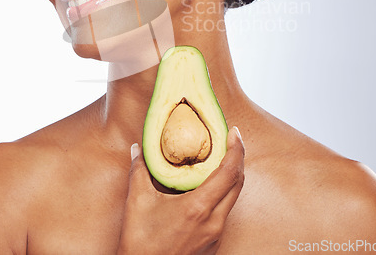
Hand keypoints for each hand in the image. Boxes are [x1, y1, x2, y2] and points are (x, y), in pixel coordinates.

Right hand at [117, 126, 244, 254]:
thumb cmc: (140, 243)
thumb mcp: (138, 202)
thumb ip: (139, 170)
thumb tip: (137, 148)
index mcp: (199, 208)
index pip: (229, 172)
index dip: (236, 149)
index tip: (234, 132)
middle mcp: (214, 222)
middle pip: (238, 183)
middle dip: (238, 158)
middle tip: (231, 139)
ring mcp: (216, 235)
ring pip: (234, 197)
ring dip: (232, 175)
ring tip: (222, 158)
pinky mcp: (214, 243)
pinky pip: (226, 210)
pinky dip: (224, 192)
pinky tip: (211, 185)